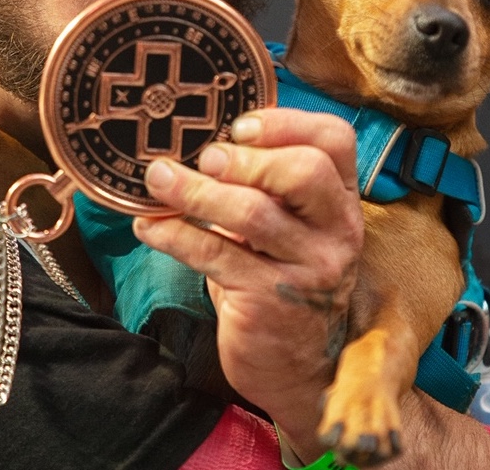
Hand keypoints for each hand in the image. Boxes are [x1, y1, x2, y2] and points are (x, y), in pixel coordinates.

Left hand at [132, 108, 363, 462]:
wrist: (296, 367)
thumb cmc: (280, 277)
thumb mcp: (288, 226)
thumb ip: (264, 183)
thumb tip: (199, 138)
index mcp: (340, 200)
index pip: (335, 140)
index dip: (286, 123)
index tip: (239, 126)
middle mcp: (336, 231)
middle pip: (304, 171)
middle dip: (246, 158)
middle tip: (205, 158)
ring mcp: (308, 270)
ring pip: (254, 213)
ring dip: (197, 191)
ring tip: (159, 179)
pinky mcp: (269, 303)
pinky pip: (216, 255)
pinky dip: (175, 235)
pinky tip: (148, 226)